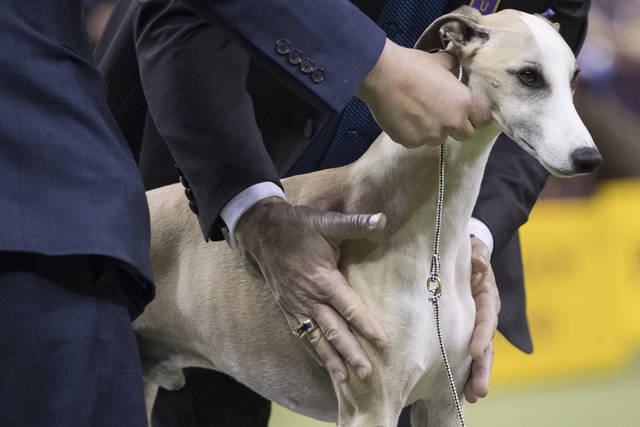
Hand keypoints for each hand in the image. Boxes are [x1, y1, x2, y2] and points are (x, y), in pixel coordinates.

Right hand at [235, 197, 388, 382]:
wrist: (261, 231)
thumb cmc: (297, 226)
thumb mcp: (326, 221)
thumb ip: (355, 224)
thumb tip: (383, 220)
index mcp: (322, 279)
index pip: (349, 307)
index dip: (366, 325)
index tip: (383, 342)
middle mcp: (309, 298)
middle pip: (334, 330)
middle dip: (351, 353)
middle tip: (367, 373)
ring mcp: (295, 305)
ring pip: (316, 338)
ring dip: (331, 359)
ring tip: (346, 379)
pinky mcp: (286, 308)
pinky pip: (301, 334)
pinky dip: (312, 350)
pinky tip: (323, 362)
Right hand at [357, 39, 489, 146]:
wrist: (382, 76)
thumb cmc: (411, 65)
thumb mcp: (439, 61)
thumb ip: (452, 68)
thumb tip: (454, 65)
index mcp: (463, 102)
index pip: (481, 118)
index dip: (474, 115)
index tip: (466, 112)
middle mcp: (451, 123)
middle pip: (464, 135)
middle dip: (456, 127)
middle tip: (441, 114)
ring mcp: (430, 135)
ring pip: (438, 139)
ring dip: (432, 130)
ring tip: (416, 113)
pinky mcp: (411, 142)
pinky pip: (416, 141)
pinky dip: (411, 133)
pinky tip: (402, 117)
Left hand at [464, 237, 500, 402]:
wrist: (470, 256)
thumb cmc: (472, 253)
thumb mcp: (476, 250)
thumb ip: (478, 255)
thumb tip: (478, 262)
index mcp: (487, 298)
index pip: (485, 319)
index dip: (481, 335)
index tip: (474, 351)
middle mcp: (485, 316)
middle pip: (486, 345)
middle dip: (482, 368)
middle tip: (478, 390)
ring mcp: (476, 326)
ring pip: (479, 355)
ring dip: (476, 376)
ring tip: (471, 397)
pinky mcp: (466, 331)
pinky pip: (466, 354)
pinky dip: (465, 372)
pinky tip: (460, 392)